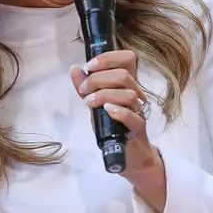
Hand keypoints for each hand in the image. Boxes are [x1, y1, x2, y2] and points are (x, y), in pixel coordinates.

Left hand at [70, 51, 165, 210]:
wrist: (127, 154)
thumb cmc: (112, 126)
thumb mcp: (95, 104)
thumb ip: (85, 87)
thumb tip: (75, 69)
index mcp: (126, 84)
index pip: (127, 58)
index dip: (109, 58)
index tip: (89, 66)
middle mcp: (135, 93)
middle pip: (124, 75)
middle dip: (98, 79)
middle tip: (84, 91)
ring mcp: (138, 110)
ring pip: (127, 94)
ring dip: (104, 95)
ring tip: (89, 103)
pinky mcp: (138, 128)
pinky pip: (132, 115)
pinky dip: (118, 111)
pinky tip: (106, 111)